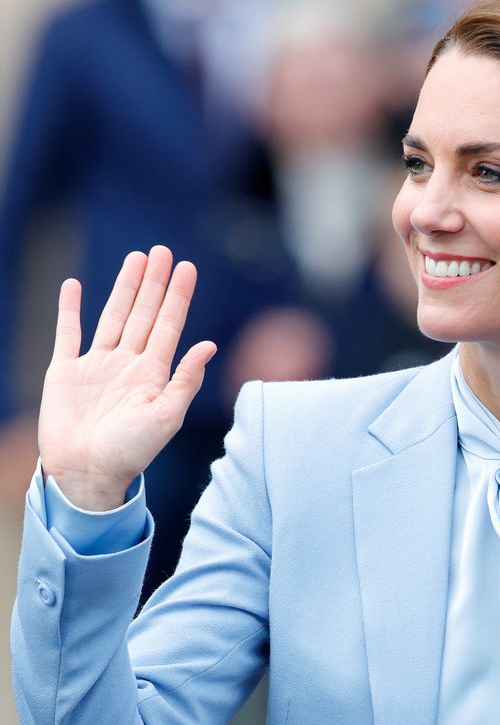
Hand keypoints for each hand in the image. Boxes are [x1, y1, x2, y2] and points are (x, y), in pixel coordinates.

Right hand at [38, 247, 215, 510]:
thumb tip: (209, 344)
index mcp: (154, 374)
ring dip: (124, 288)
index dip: (178, 296)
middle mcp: (128, 364)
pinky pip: (68, 333)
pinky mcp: (65, 371)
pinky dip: (70, 309)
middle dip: (154, 282)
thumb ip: (186, 380)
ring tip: (136, 259)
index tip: (188, 267)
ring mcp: (97, 365)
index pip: (170, 325)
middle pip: (144, 313)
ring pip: (113, 316)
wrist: (87, 473)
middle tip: (162, 251)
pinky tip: (75, 286)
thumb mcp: (167, 417)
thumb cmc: (132, 451)